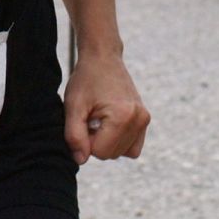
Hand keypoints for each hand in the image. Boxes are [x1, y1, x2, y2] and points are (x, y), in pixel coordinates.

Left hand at [62, 50, 149, 164]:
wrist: (103, 58)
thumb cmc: (86, 80)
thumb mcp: (73, 106)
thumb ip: (74, 136)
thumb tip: (81, 160)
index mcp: (122, 116)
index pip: (100, 153)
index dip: (86, 141)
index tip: (84, 120)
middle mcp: (139, 119)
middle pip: (111, 155)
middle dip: (96, 141)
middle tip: (91, 117)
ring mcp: (144, 119)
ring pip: (122, 153)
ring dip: (107, 141)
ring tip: (100, 118)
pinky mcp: (145, 119)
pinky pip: (132, 147)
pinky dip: (119, 141)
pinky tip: (110, 124)